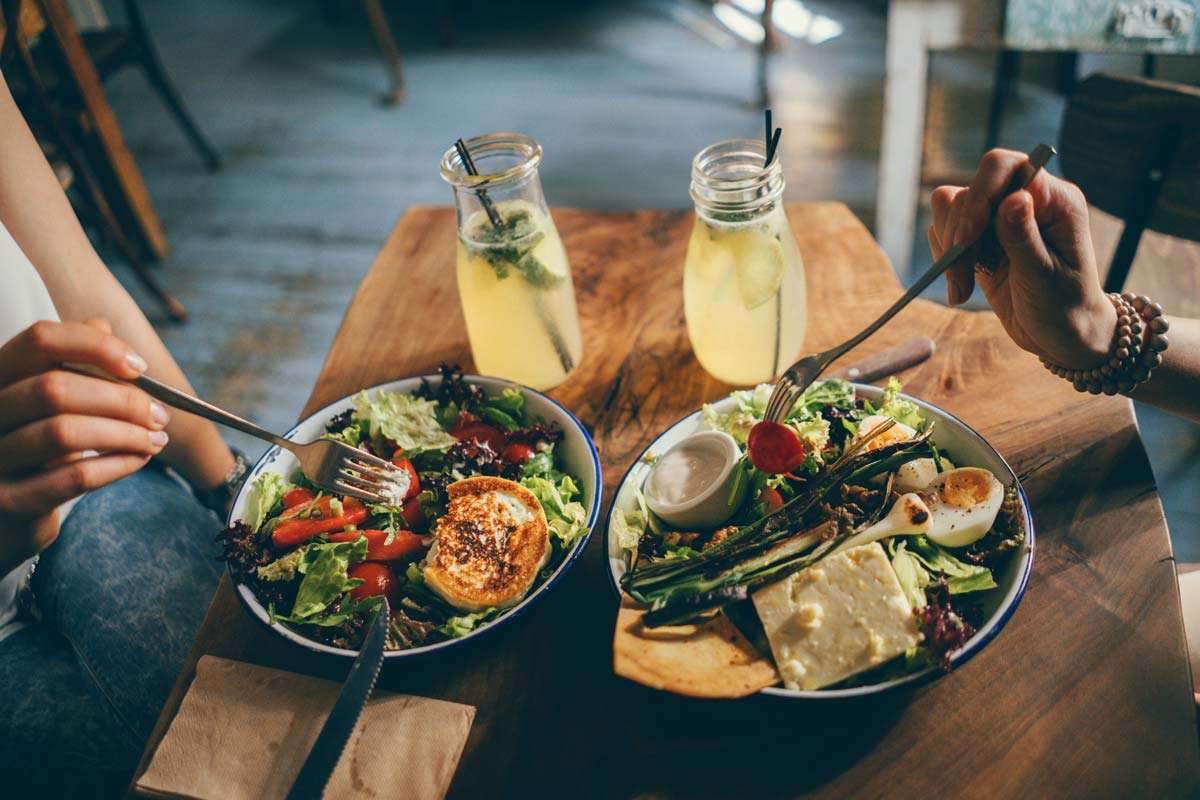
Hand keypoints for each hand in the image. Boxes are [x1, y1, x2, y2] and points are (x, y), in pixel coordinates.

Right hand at [0, 320, 169, 572]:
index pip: (40, 339)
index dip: (96, 346)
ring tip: (156, 439)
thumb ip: (69, 362)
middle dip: (122, 400)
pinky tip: (138, 460)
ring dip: (125, 434)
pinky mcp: (8, 502)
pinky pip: (73, 478)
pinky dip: (117, 465)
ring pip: (64, 432)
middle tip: (160, 415)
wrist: (4, 516)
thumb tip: (103, 326)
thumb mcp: (47, 403)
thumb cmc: (34, 450)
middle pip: (56, 388)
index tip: (139, 366)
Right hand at [929, 148, 1116, 369]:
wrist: (1060, 336)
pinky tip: (962, 286)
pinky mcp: (981, 239)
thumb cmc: (1065, 309)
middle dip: (958, 234)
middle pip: (970, 189)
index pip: (1004, 168)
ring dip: (949, 251)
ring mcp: (1000, 218)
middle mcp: (1026, 200)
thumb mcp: (1045, 277)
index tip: (964, 242)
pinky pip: (945, 233)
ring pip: (950, 209)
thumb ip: (1024, 237)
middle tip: (960, 278)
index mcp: (1055, 200)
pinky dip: (946, 261)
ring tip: (963, 287)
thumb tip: (1014, 197)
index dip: (978, 198)